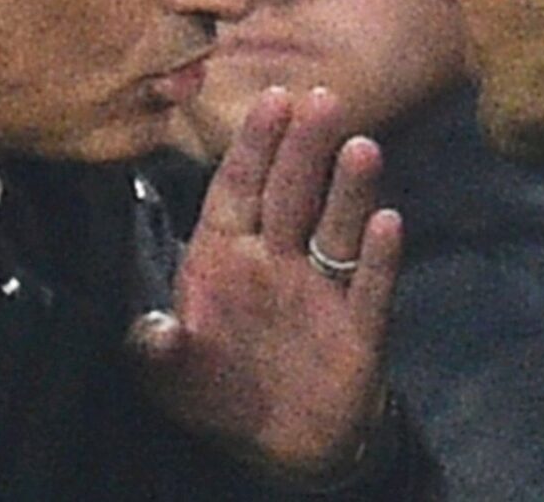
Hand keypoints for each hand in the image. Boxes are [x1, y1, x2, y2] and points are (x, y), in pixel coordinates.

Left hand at [130, 87, 402, 478]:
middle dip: (304, 148)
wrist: (280, 445)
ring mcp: (320, 289)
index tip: (272, 100)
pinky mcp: (358, 327)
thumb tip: (155, 332)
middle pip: (292, 194)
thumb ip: (158, 351)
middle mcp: (275, 260)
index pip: (238, 189)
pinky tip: (387, 222)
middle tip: (323, 99)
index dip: (254, 146)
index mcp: (224, 257)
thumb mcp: (171, 377)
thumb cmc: (218, 389)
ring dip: (349, 189)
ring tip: (361, 146)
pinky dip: (379, 258)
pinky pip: (370, 287)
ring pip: (336, 229)